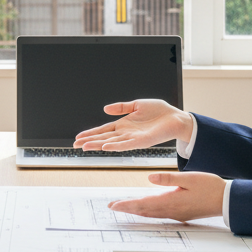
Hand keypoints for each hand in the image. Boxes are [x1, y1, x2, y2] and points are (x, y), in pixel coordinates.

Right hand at [72, 99, 192, 151]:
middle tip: (76, 145)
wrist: (176, 118)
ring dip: (98, 145)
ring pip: (111, 143)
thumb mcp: (137, 104)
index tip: (78, 137)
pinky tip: (105, 147)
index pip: (103, 130)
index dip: (91, 133)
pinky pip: (126, 145)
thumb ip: (122, 107)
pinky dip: (115, 146)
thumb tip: (105, 109)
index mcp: (124, 124)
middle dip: (89, 141)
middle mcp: (126, 133)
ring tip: (85, 147)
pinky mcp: (142, 141)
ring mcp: (133, 138)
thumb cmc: (159, 112)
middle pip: (104, 138)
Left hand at [107, 172, 226, 221]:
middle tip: (113, 207)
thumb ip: (168, 179)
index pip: (143, 204)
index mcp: (171, 201)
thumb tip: (149, 179)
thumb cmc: (210, 187)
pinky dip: (148, 212)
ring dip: (136, 211)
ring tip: (125, 208)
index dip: (126, 205)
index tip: (113, 205)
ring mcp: (176, 214)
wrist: (226, 200)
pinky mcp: (181, 214)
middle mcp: (171, 210)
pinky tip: (146, 210)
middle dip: (127, 209)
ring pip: (151, 214)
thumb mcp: (189, 178)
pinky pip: (159, 215)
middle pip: (144, 211)